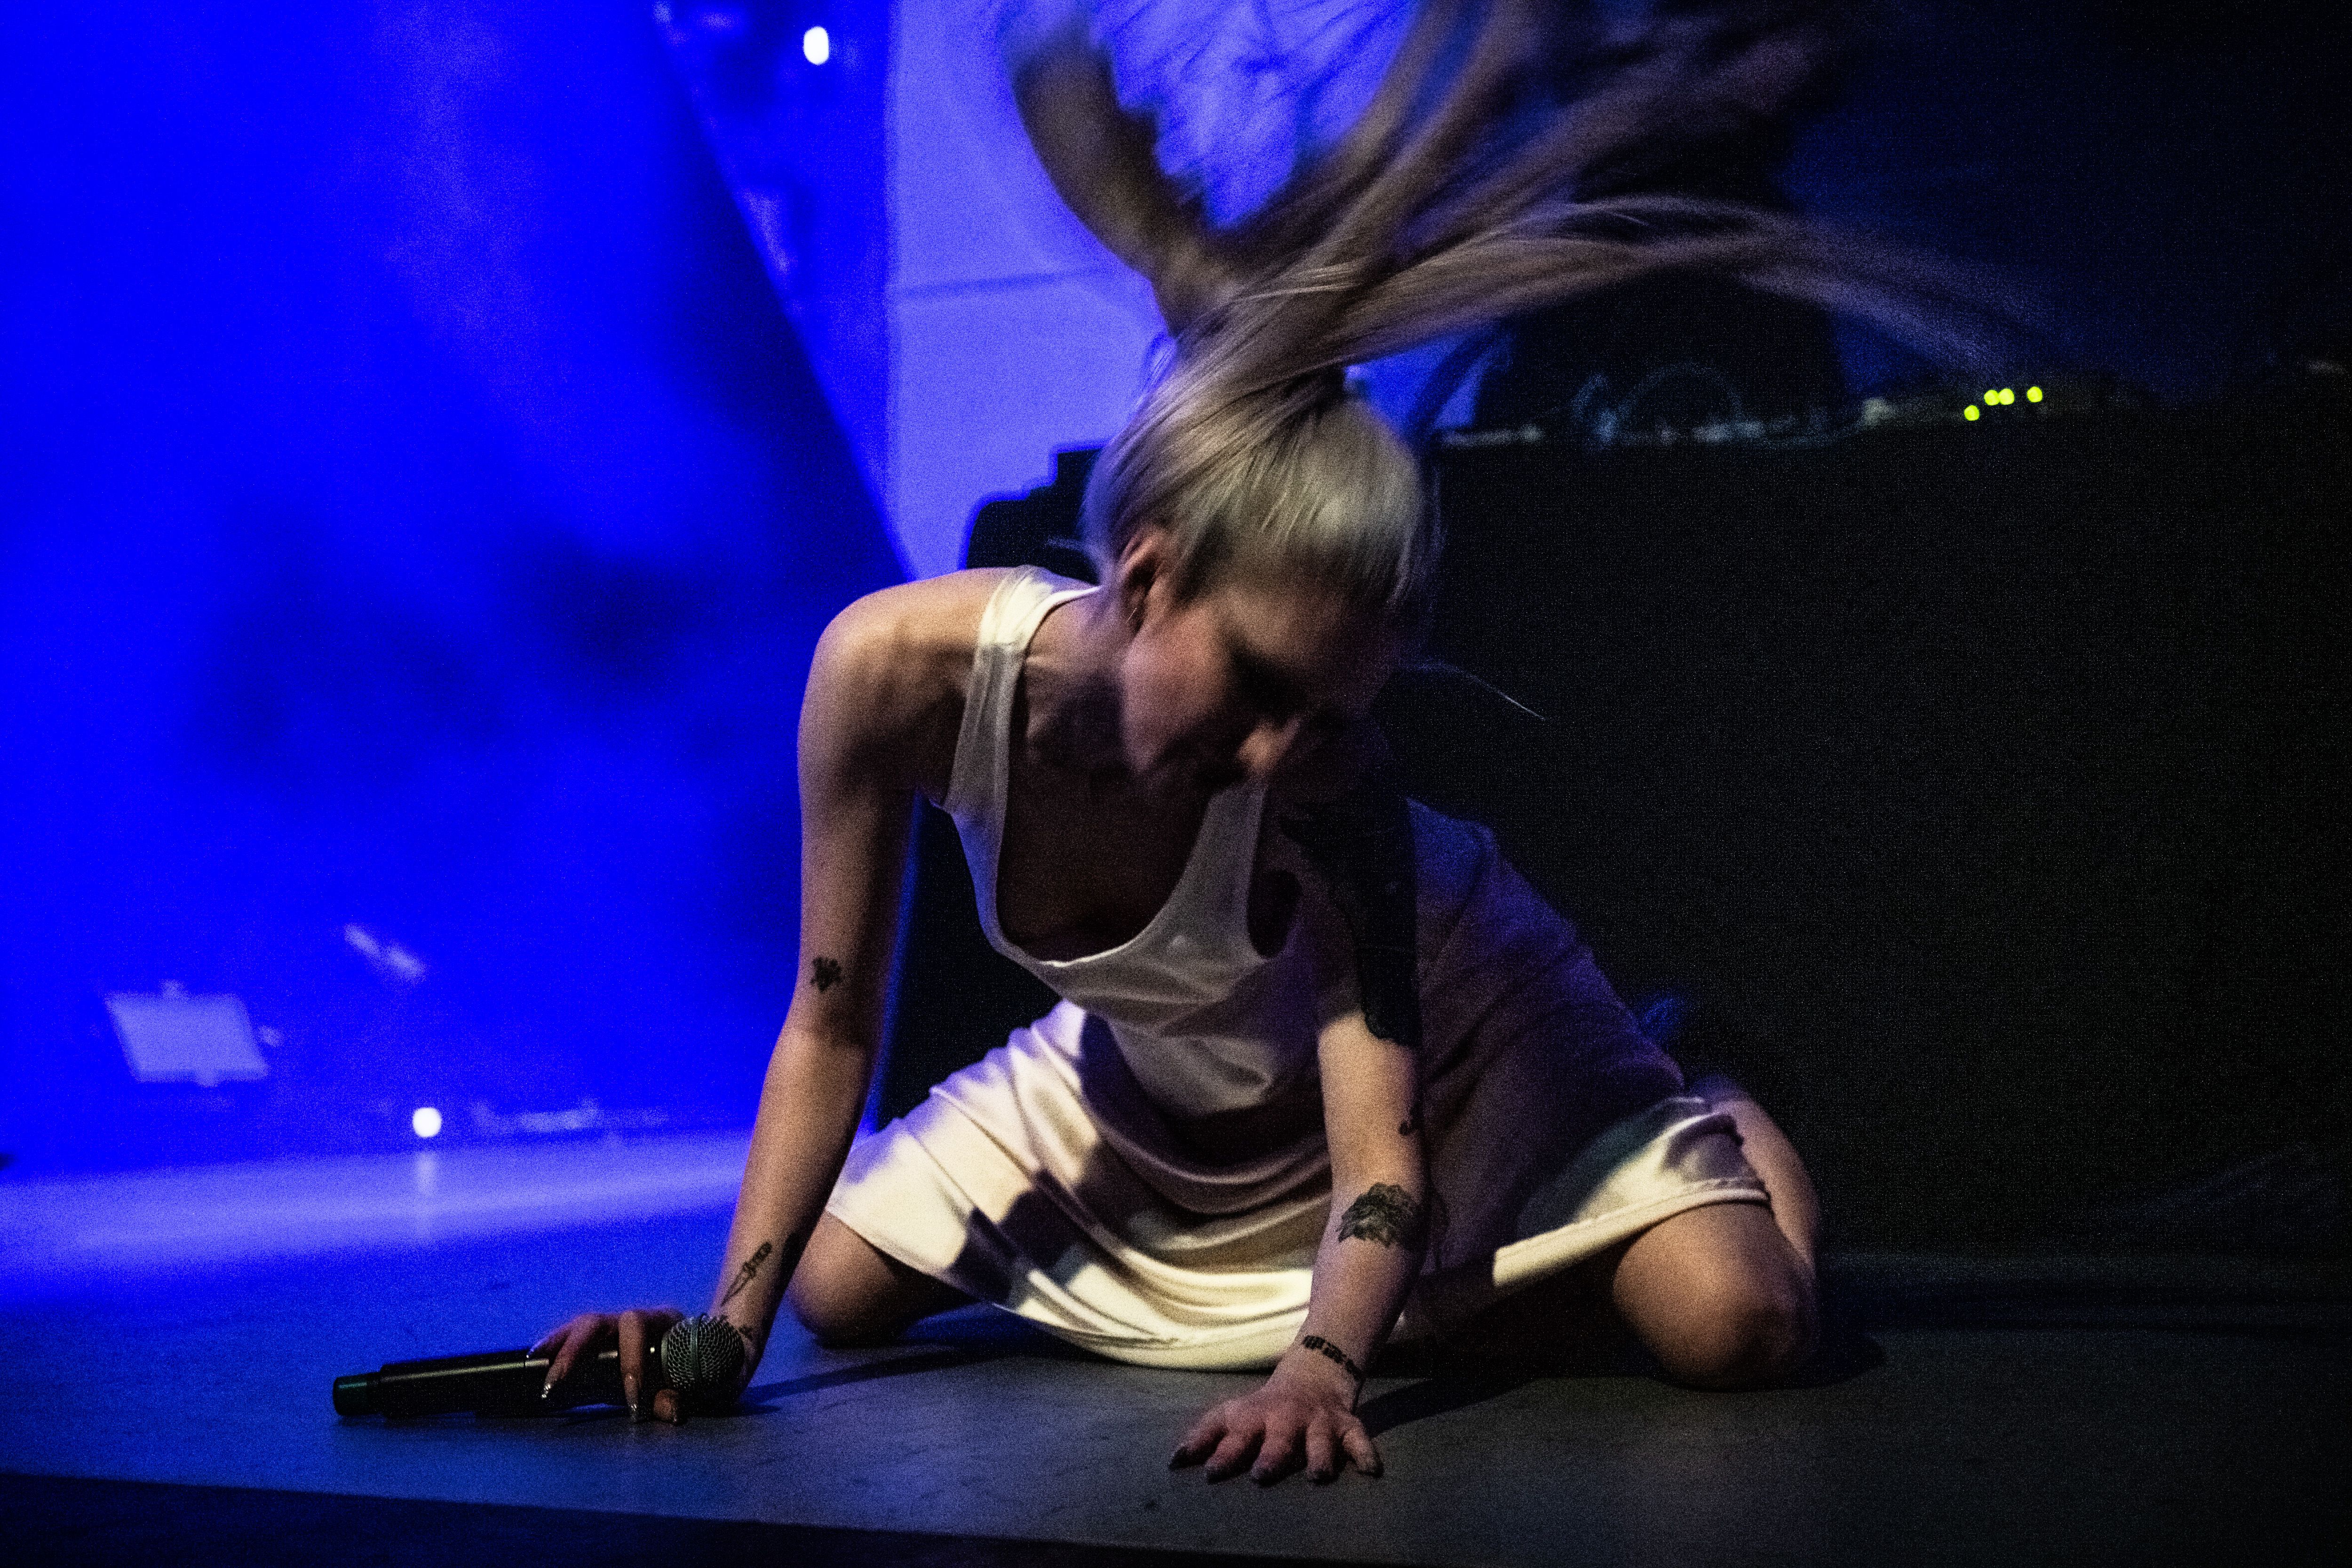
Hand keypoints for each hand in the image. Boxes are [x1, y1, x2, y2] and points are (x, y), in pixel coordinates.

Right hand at [531, 1307, 691, 1423]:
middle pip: (597, 1322)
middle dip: (575, 1352)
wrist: (690, 1354)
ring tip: (537, 1362)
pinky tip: (536, 1357)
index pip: (637, 1328)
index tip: (631, 1401)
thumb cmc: (686, 1369)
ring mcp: (613, 1325)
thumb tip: (673, 1412)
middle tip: (557, 1381)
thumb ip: (674, 1396)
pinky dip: (553, 1345)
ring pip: (581, 1326)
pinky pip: (571, 1335)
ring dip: (558, 1346)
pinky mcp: (598, 1338)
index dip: (632, 1362)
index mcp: (660, 1320)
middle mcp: (632, 1317)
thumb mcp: (683, 1384)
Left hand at [1170, 1351, 1380, 1483]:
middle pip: (1277, 1438)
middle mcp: (1285, 1419)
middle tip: (1262, 1475)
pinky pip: (1358, 1438)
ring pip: (1319, 1439)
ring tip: (1318, 1476)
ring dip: (1318, 1456)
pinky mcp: (1345, 1424)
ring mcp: (1317, 1421)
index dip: (1221, 1454)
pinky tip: (1371, 1470)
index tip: (1209, 1473)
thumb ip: (1204, 1436)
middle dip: (1271, 1455)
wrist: (1314, 1372)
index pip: (1232, 1434)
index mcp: (1254, 1417)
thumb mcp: (1233, 1414)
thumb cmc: (1263, 1407)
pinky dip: (1365, 1452)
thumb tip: (1173, 1463)